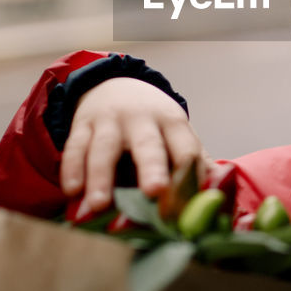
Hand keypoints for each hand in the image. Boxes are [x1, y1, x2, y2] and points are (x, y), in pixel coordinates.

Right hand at [60, 77, 207, 220]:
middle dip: (151, 167)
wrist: (115, 85)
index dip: (189, 174)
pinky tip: (71, 192)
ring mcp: (110, 121)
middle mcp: (142, 119)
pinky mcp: (82, 125)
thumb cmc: (153, 124)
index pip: (186, 148)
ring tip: (99, 205)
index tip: (188, 202)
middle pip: (148, 144)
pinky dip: (72, 169)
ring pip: (104, 148)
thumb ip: (195, 162)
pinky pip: (75, 147)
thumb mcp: (177, 133)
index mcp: (172, 123)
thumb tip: (218, 193)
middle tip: (154, 191)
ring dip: (101, 176)